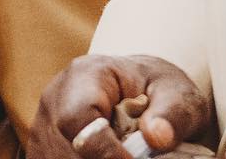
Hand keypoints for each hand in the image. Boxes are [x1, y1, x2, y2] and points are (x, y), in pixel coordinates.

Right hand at [29, 54, 210, 157]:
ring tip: (126, 153)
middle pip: (66, 149)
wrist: (144, 91)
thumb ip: (172, 114)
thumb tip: (155, 136)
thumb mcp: (178, 95)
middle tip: (135, 158)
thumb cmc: (160, 90)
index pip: (77, 117)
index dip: (105, 151)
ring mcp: (46, 124)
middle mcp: (56, 97)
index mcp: (85, 74)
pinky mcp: (47, 147)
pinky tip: (107, 158)